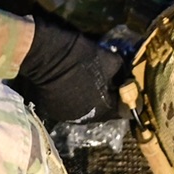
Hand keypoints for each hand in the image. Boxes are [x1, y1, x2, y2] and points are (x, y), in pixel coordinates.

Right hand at [13, 18, 127, 124]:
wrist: (47, 54)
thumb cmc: (81, 57)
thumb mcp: (111, 60)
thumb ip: (122, 73)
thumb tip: (126, 78)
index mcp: (102, 109)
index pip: (123, 111)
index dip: (127, 100)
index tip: (126, 89)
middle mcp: (85, 118)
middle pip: (103, 112)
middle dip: (108, 99)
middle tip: (108, 83)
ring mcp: (67, 116)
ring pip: (86, 110)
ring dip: (90, 100)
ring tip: (89, 83)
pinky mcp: (52, 110)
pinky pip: (69, 107)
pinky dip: (74, 99)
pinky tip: (73, 85)